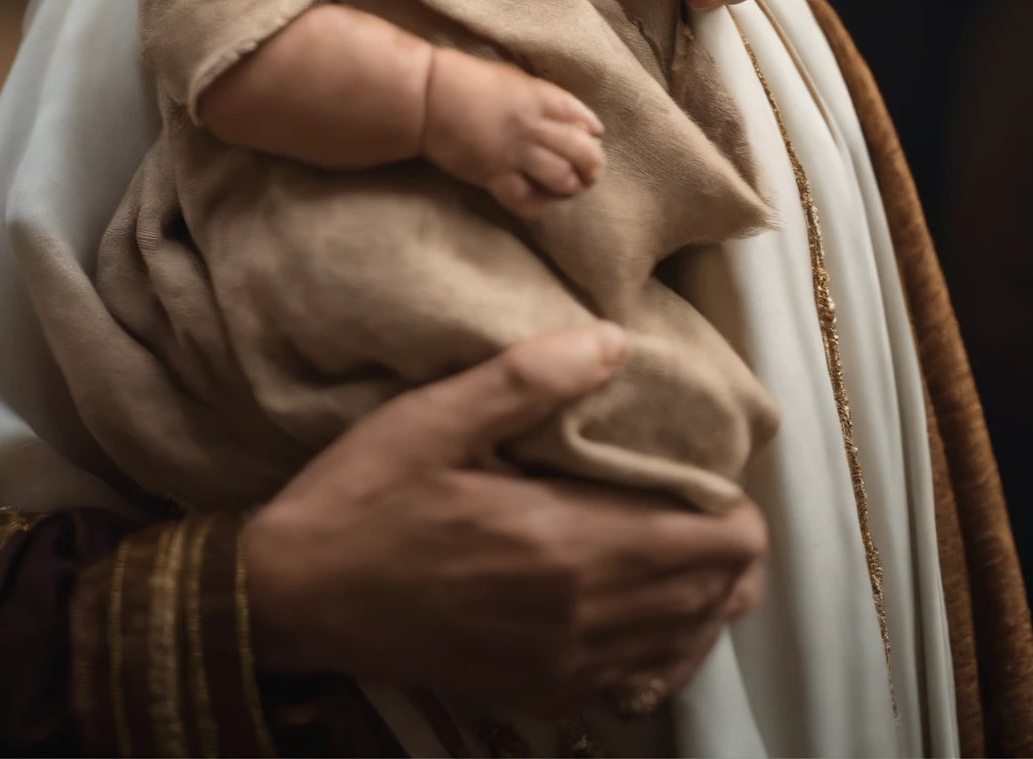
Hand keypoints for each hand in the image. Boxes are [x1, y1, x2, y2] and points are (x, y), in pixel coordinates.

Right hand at [243, 326, 766, 711]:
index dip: (738, 513)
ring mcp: (558, 664)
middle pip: (709, 598)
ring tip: (704, 558)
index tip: (722, 474)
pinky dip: (666, 654)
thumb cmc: (362, 498)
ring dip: (707, 604)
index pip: (707, 545)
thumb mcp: (434, 416)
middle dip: (732, 555)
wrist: (294, 599)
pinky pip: (635, 686)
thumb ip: (528, 378)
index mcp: (565, 544)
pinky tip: (658, 623)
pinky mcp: (534, 690)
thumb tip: (613, 341)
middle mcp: (577, 616)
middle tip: (720, 506)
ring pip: (681, 647)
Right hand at [422, 48, 603, 218]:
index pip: (581, 117)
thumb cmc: (465, 79)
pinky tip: (547, 206)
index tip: (594, 137)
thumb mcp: (511, 77)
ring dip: (572, 186)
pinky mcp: (494, 176)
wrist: (426, 97)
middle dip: (592, 165)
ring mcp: (515, 153)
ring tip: (572, 189)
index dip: (591, 129)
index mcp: (539, 97)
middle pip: (579, 151)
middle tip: (591, 172)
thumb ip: (539, 95)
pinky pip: (526, 200)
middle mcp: (533, 127)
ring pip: (560, 177)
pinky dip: (541, 207)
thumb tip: (565, 114)